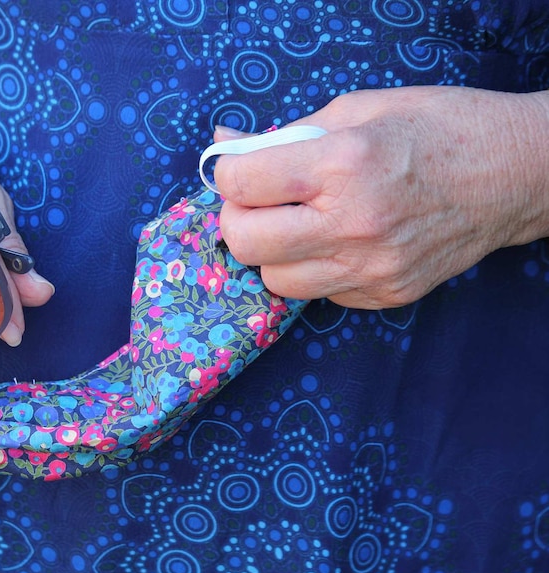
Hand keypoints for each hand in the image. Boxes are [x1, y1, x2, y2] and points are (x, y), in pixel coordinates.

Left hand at [213, 86, 548, 308]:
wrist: (515, 175)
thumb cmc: (438, 128)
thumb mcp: (358, 111)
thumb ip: (283, 134)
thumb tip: (223, 143)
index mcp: (344, 165)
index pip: (242, 184)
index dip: (227, 173)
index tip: (238, 169)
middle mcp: (354, 225)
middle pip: (246, 242)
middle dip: (238, 218)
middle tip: (257, 202)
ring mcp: (372, 269)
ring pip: (275, 280)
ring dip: (273, 252)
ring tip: (299, 223)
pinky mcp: (386, 295)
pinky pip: (319, 293)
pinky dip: (313, 269)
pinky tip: (337, 241)